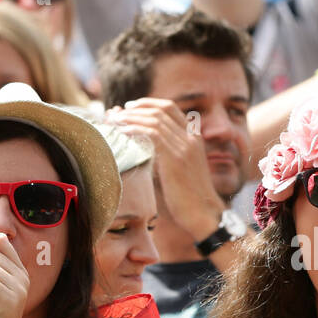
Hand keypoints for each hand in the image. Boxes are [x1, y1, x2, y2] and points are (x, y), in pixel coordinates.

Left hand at [106, 99, 225, 240]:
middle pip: (159, 111)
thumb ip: (167, 153)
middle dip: (134, 109)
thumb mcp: (181, 169)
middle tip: (115, 114)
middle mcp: (191, 137)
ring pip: (154, 120)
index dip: (147, 104)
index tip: (129, 107)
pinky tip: (122, 132)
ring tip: (114, 122)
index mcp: (194, 137)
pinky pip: (153, 134)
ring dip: (131, 118)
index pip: (169, 108)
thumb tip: (142, 142)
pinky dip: (135, 129)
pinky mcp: (176, 158)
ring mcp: (185, 146)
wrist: (203, 214)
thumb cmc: (189, 197)